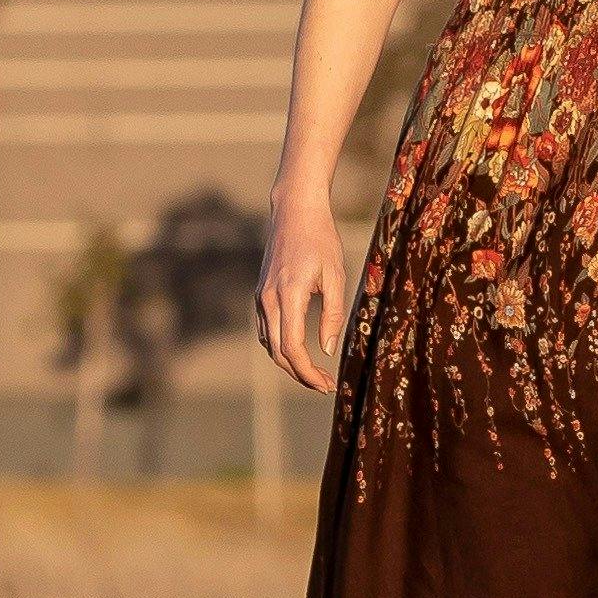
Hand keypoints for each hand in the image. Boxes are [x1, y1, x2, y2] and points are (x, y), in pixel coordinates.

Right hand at [256, 188, 349, 395]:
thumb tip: (327, 350)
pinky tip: (298, 351)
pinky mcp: (260, 293)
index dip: (307, 372)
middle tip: (324, 385)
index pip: (291, 347)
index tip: (326, 384)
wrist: (294, 211)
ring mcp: (260, 297)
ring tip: (315, 373)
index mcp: (288, 295)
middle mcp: (268, 299)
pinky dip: (279, 347)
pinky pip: (265, 330)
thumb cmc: (320, 239)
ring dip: (289, 363)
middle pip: (277, 352)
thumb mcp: (336, 275)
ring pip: (268, 344)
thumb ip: (333, 314)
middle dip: (300, 374)